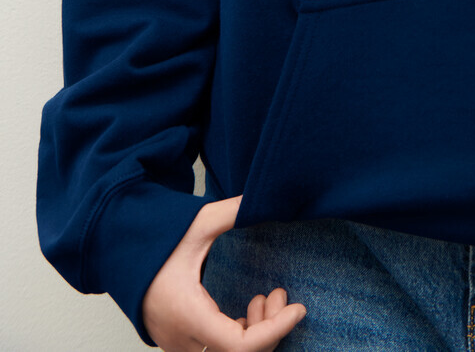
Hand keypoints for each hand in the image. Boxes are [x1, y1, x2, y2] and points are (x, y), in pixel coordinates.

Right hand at [141, 193, 307, 350]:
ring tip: (267, 298)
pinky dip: (239, 337)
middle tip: (282, 293)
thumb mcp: (197, 223)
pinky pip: (216, 351)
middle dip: (269, 328)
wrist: (117, 254)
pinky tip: (249, 311)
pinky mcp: (179, 343)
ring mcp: (179, 345)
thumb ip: (232, 213)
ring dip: (255, 333)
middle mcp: (182, 340)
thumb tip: (262, 198)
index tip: (298, 309)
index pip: (240, 347)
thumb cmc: (154, 241)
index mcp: (188, 315)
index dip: (275, 331)